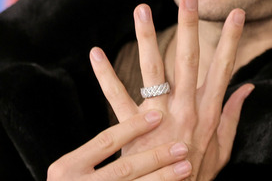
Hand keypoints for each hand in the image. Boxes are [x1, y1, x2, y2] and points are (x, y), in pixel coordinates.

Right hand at [47, 110, 191, 179]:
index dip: (133, 127)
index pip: (106, 141)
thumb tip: (132, 117)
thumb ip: (94, 151)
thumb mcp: (72, 168)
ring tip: (186, 167)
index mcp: (67, 167)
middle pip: (125, 168)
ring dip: (163, 177)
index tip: (159, 115)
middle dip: (156, 157)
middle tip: (182, 146)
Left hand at [90, 0, 253, 179]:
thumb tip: (248, 87)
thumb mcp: (222, 148)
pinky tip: (95, 53)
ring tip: (141, 8)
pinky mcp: (132, 130)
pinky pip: (117, 97)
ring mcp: (159, 118)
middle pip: (189, 59)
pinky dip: (105, 75)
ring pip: (152, 70)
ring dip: (146, 37)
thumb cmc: (197, 175)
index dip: (231, 39)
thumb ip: (233, 115)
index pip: (224, 67)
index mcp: (210, 111)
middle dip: (190, 25)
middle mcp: (186, 109)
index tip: (238, 12)